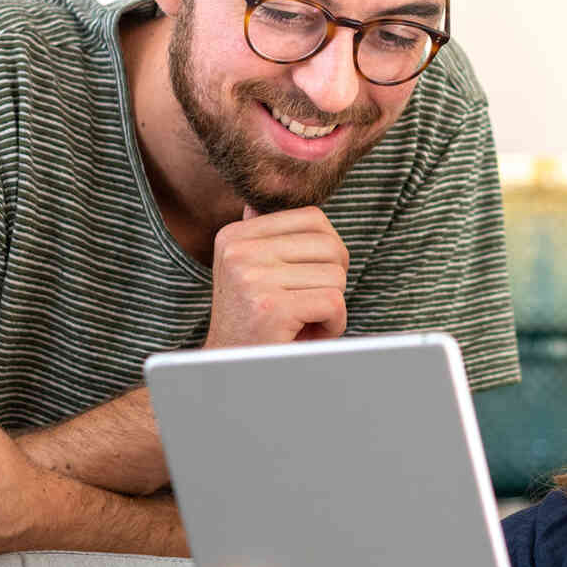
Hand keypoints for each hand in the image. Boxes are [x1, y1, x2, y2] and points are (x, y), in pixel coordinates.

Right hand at [206, 205, 350, 348]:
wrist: (229, 372)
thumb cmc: (254, 322)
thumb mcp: (251, 271)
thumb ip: (265, 234)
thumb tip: (270, 194)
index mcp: (235, 235)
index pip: (313, 217)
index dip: (327, 251)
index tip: (308, 279)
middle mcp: (239, 250)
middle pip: (330, 245)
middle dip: (334, 278)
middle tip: (309, 305)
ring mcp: (252, 277)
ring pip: (336, 275)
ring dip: (332, 305)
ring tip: (302, 321)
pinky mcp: (271, 308)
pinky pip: (334, 302)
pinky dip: (334, 324)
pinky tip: (307, 334)